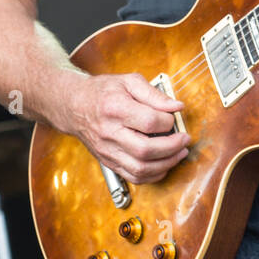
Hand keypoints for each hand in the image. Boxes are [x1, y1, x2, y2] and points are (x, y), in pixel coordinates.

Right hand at [58, 72, 190, 184]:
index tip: (173, 117)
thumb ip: (154, 94)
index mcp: (114, 108)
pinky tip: (164, 164)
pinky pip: (133, 177)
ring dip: (166, 164)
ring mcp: (107, 151)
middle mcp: (109, 133)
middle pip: (145, 150)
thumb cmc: (103, 91)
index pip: (148, 122)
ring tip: (179, 153)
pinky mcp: (108, 162)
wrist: (74, 106)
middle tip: (184, 139)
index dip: (167, 121)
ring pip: (140, 168)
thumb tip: (177, 107)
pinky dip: (153, 175)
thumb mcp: (128, 81)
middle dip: (172, 147)